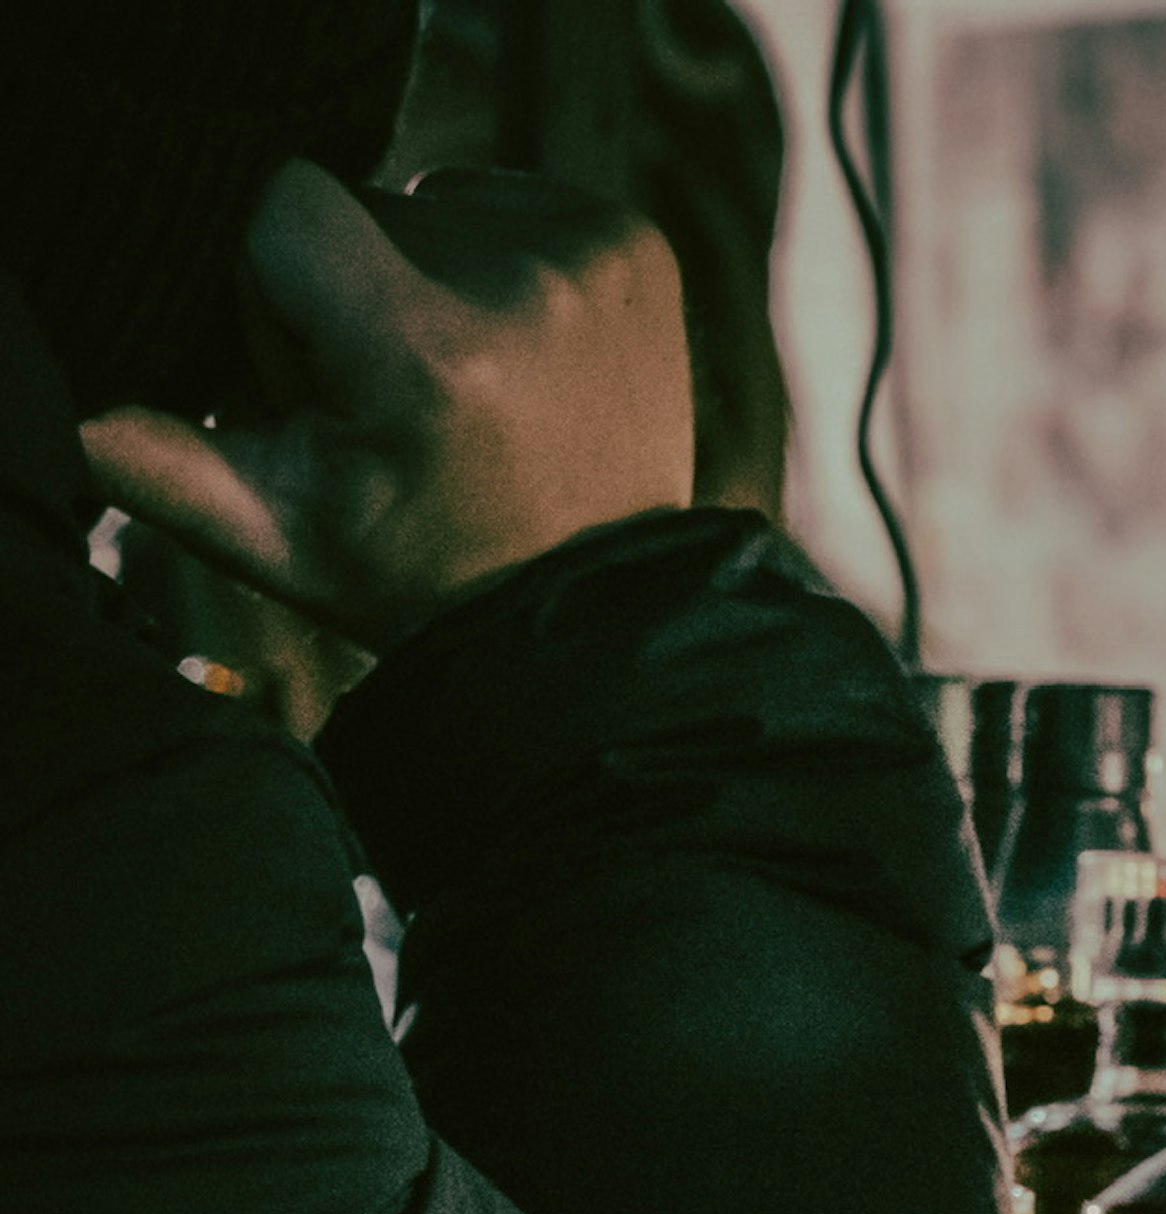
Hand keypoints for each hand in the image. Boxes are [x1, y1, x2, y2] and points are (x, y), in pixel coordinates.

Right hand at [81, 161, 695, 650]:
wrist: (590, 608)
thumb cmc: (422, 574)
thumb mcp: (276, 534)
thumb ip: (156, 459)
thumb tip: (80, 412)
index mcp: (428, 349)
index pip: (281, 208)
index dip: (272, 291)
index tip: (317, 378)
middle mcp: (524, 286)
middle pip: (355, 207)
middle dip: (343, 292)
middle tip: (392, 403)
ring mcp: (591, 258)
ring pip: (429, 205)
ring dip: (419, 277)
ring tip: (460, 386)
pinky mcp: (635, 246)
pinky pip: (508, 205)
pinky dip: (493, 264)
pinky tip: (513, 356)